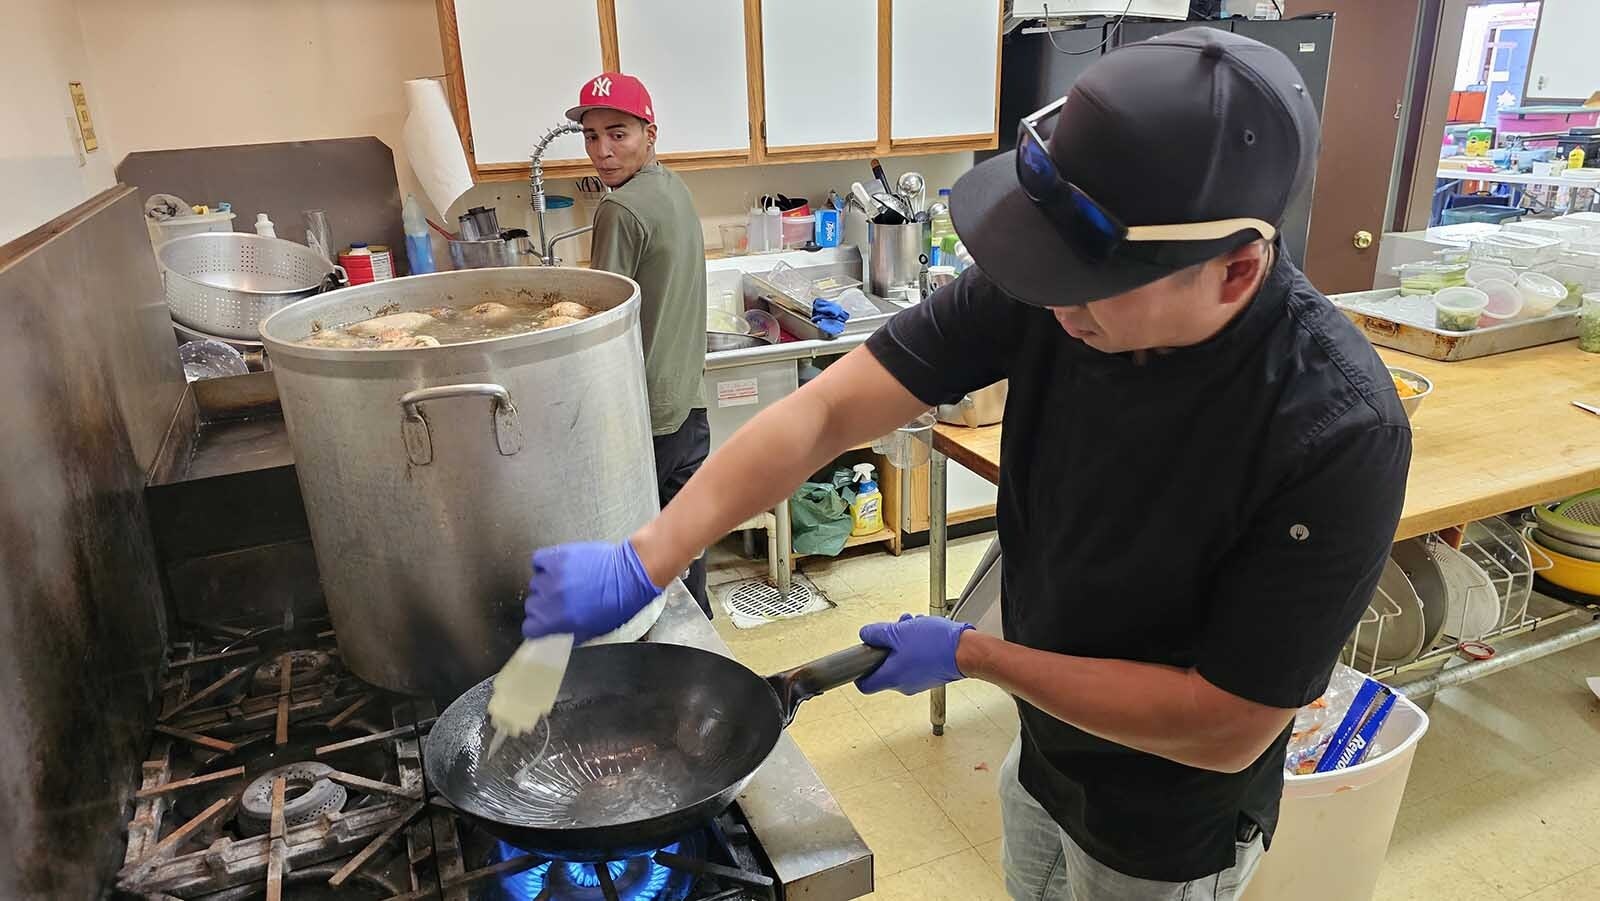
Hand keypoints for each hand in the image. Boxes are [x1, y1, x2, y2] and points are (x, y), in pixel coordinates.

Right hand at [522, 540, 661, 643]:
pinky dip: (543, 565)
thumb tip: (560, 633)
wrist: (631, 573)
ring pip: (535, 584)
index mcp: (558, 620)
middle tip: (559, 603)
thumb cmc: (620, 601)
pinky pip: (537, 561)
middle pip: (531, 606)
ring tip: (564, 584)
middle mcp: (552, 598)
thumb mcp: (595, 629)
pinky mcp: (558, 556)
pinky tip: (555, 569)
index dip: (537, 627)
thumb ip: (570, 633)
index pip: (529, 628)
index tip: (542, 624)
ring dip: (546, 585)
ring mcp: (553, 575)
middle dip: (543, 607)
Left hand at [856, 614, 973, 694]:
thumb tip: (866, 635)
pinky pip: (915, 659)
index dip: (858, 670)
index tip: (861, 656)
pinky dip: (916, 645)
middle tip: (895, 630)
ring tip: (913, 626)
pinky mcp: (930, 673)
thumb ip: (877, 634)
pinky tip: (924, 631)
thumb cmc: (935, 645)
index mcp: (891, 678)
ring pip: (901, 658)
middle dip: (887, 644)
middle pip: (884, 665)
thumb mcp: (898, 632)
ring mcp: (917, 680)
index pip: (864, 685)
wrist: (966, 652)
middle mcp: (903, 684)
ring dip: (903, 640)